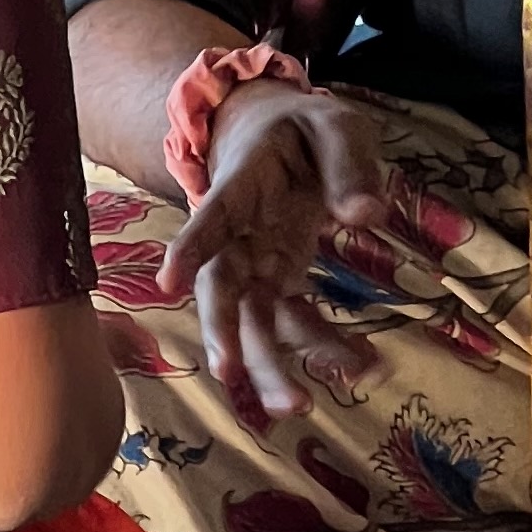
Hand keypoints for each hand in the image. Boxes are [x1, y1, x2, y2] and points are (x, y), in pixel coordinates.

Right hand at [157, 83, 389, 415]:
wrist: (281, 132)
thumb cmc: (302, 127)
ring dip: (269, 364)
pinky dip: (318, 347)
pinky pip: (290, 320)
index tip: (167, 282)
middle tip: (232, 374)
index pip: (211, 218)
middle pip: (221, 288)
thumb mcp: (334, 124)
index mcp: (241, 184)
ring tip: (299, 406)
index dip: (189, 248)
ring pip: (252, 319)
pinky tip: (357, 367)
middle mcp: (238, 233)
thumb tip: (365, 215)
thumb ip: (348, 166)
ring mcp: (256, 260)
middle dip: (224, 332)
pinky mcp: (280, 277)